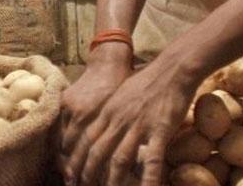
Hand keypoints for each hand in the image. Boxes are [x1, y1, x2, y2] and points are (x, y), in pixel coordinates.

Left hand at [63, 53, 200, 185]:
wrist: (173, 69)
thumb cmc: (148, 80)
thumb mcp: (121, 94)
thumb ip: (111, 112)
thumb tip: (104, 127)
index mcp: (108, 111)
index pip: (85, 139)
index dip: (75, 158)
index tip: (69, 173)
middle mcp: (118, 119)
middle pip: (96, 152)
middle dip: (86, 174)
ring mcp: (138, 125)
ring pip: (119, 159)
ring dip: (111, 181)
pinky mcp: (160, 130)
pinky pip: (152, 160)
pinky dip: (148, 180)